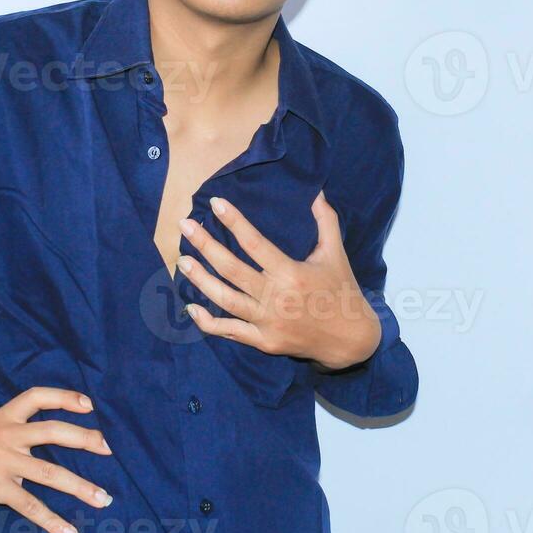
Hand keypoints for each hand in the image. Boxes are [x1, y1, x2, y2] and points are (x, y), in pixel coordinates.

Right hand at [0, 385, 114, 532]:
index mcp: (4, 416)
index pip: (38, 397)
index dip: (65, 398)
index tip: (88, 405)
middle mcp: (8, 436)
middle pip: (54, 432)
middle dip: (85, 439)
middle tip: (108, 449)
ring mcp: (4, 463)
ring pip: (50, 472)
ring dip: (81, 487)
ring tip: (104, 498)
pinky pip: (30, 505)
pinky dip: (52, 521)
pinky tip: (71, 532)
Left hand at [176, 189, 380, 370]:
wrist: (350, 339)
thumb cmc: (342, 290)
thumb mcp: (336, 252)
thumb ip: (325, 220)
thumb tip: (315, 191)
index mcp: (292, 272)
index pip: (254, 243)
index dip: (233, 221)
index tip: (215, 204)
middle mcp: (276, 297)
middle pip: (231, 269)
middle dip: (205, 246)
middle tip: (185, 227)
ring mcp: (267, 322)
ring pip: (225, 299)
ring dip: (201, 280)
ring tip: (183, 261)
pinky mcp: (264, 342)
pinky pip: (230, 331)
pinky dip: (208, 322)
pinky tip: (191, 306)